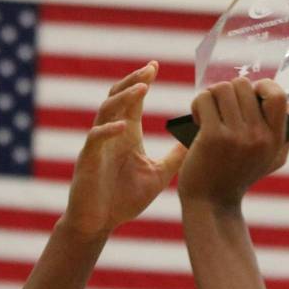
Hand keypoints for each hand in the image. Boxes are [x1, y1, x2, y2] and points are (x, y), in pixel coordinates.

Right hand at [60, 62, 186, 237]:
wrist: (99, 222)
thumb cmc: (124, 198)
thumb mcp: (159, 174)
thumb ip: (176, 156)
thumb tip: (199, 140)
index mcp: (127, 134)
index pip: (133, 100)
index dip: (142, 81)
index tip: (155, 65)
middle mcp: (111, 134)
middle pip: (118, 97)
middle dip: (133, 81)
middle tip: (150, 69)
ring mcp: (98, 145)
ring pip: (106, 112)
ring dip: (123, 99)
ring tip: (142, 88)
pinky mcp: (89, 161)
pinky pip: (96, 139)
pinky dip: (108, 131)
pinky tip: (122, 125)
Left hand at [176, 78, 288, 207]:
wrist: (212, 203)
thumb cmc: (239, 176)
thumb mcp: (271, 157)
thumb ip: (288, 130)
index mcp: (276, 138)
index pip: (277, 95)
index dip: (262, 86)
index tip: (249, 96)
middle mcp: (259, 136)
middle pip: (243, 85)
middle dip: (229, 91)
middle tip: (221, 108)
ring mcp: (236, 136)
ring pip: (222, 88)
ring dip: (211, 96)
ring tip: (208, 113)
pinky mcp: (213, 136)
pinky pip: (205, 100)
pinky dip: (198, 105)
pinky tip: (197, 120)